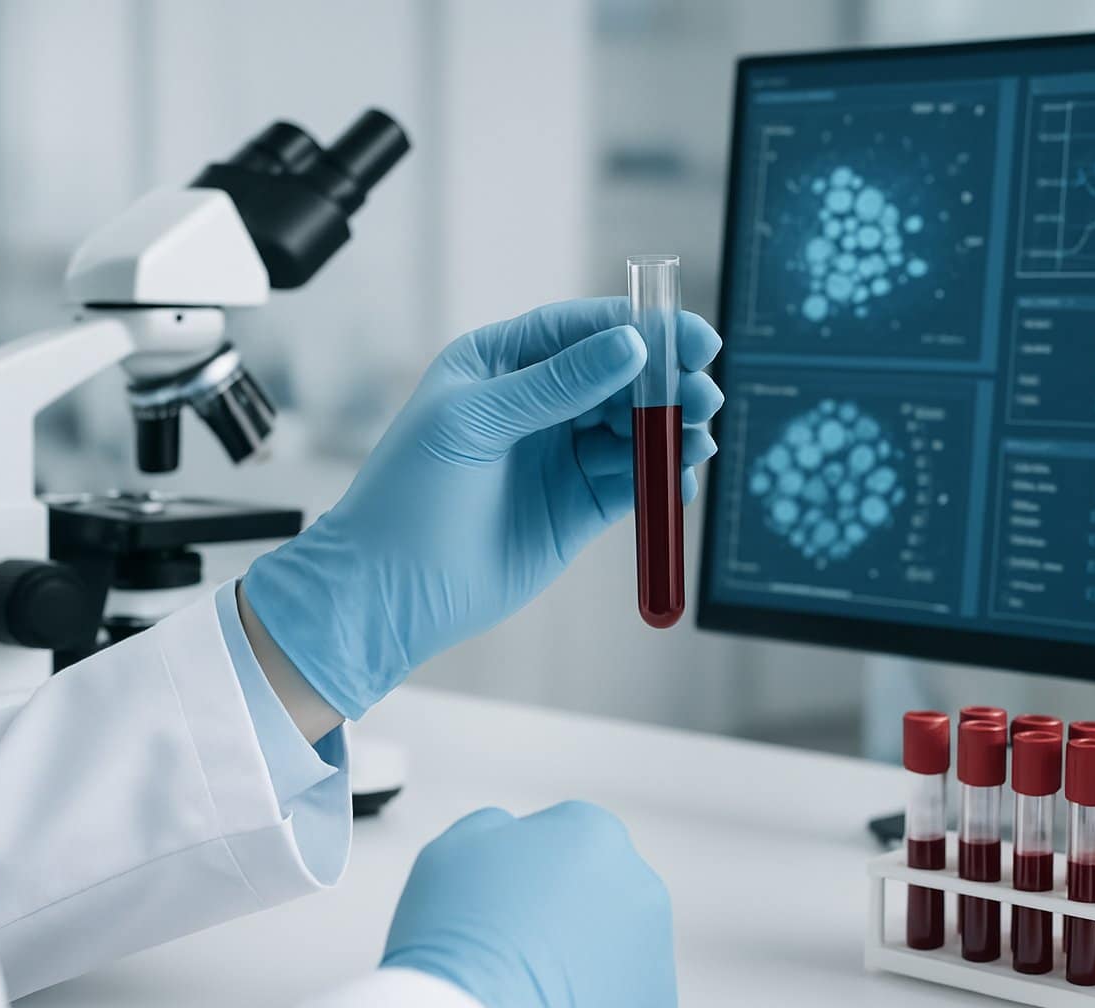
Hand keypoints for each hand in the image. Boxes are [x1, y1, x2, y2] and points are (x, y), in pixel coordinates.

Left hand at [243, 298, 722, 718]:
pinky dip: (661, 479)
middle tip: (703, 393)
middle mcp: (536, 403)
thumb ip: (557, 384)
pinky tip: (678, 480)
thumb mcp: (477, 421)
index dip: (640, 328)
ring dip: (670, 431)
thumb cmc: (408, 497)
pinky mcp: (579, 507)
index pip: (582, 330)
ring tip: (696, 441)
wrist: (390, 593)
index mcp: (500, 364)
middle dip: (665, 383)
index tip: (688, 335)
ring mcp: (559, 456)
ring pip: (633, 430)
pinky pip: (633, 483)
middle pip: (619, 377)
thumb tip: (631, 346)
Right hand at [382, 802, 675, 1007]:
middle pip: (600, 893)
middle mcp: (639, 883)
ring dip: (586, 960)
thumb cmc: (457, 933)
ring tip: (535, 986)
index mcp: (593, 832)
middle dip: (568, 915)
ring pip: (617, 947)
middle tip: (518, 949)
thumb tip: (512, 835)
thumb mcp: (453, 849)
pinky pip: (625, 997)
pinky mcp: (656, 1005)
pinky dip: (597, 1003)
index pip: (567, 842)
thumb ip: (495, 827)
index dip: (530, 874)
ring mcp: (655, 948)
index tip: (503, 906)